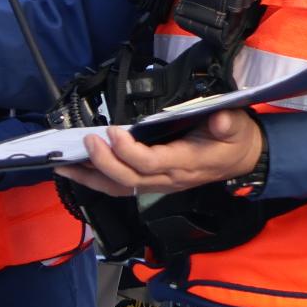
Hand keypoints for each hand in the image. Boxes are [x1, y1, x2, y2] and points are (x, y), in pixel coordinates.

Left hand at [55, 110, 264, 196]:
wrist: (241, 160)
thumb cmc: (234, 141)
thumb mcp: (236, 126)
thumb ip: (227, 123)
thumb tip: (219, 119)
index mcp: (186, 164)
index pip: (151, 163)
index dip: (129, 151)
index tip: (113, 131)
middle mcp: (169, 179)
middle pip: (128, 179)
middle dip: (103, 162)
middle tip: (87, 141)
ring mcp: (159, 185)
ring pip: (119, 188)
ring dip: (90, 177)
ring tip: (65, 165)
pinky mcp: (152, 184)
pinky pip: (120, 187)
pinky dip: (97, 180)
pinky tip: (79, 171)